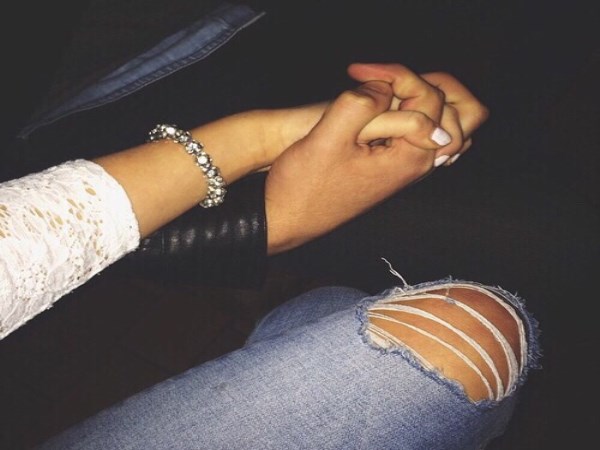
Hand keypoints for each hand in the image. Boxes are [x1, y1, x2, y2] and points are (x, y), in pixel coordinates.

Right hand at [264, 66, 487, 253]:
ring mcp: (408, 170)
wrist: (288, 218)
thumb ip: (362, 105)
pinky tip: (382, 108)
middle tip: (385, 79)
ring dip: (422, 98)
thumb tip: (387, 89)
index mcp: (410, 157)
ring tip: (386, 87)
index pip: (429, 97)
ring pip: (446, 125)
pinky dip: (413, 114)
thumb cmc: (305, 184)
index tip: (358, 74)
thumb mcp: (328, 137)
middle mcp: (418, 165)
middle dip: (425, 84)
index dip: (396, 74)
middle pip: (461, 113)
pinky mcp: (393, 170)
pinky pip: (425, 137)